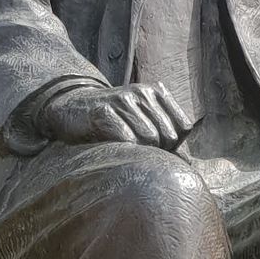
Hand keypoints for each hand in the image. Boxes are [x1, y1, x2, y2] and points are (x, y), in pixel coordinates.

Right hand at [39, 83, 192, 148]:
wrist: (69, 106)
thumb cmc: (110, 120)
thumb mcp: (140, 121)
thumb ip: (166, 137)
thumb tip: (190, 165)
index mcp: (156, 93)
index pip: (184, 127)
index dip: (173, 145)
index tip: (154, 147)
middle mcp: (142, 93)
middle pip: (168, 136)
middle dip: (156, 150)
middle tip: (135, 149)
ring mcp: (122, 100)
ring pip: (149, 139)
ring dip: (138, 151)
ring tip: (122, 147)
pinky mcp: (103, 112)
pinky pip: (127, 140)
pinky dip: (122, 149)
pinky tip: (111, 145)